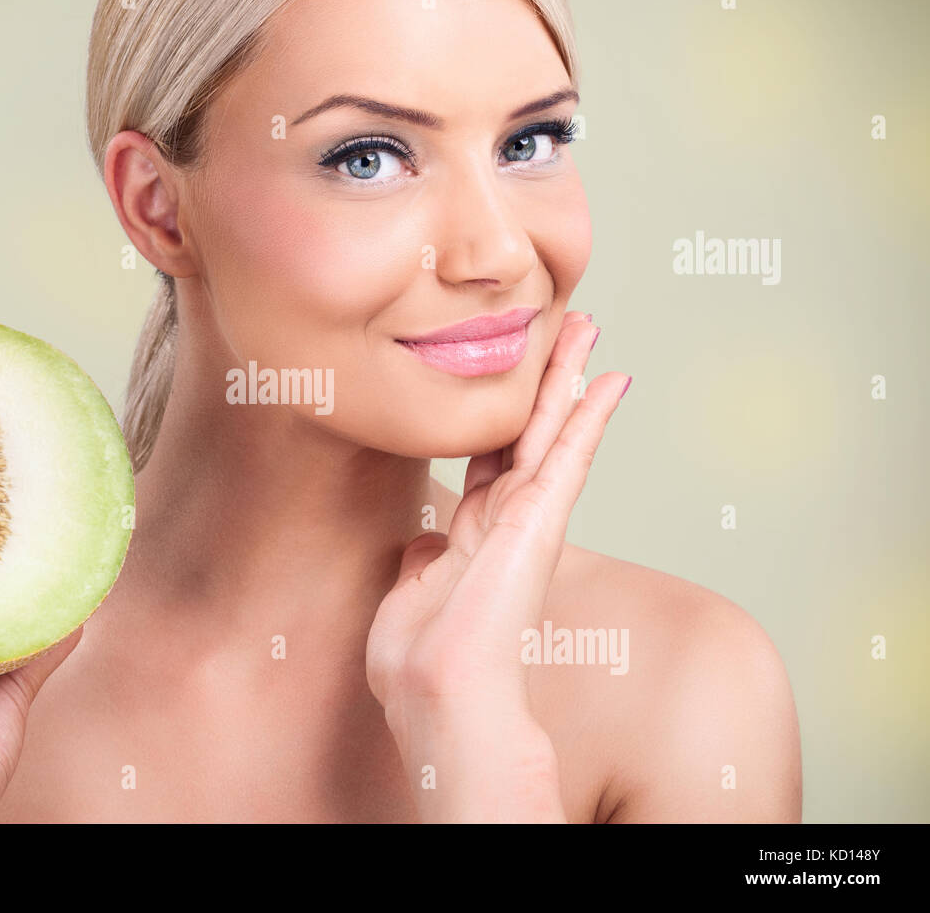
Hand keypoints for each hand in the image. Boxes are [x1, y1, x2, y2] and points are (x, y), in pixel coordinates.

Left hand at [366, 312, 628, 818]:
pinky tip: (612, 378)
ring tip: (590, 329)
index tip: (510, 384)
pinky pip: (568, 454)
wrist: (438, 691)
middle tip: (569, 332)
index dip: (500, 422)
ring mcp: (527, 521)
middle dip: (545, 383)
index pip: (489, 464)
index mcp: (470, 539)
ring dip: (569, 379)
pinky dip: (590, 415)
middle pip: (525, 436)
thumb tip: (422, 538)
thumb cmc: (418, 663)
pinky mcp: (541, 519)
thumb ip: (424, 560)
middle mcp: (503, 524)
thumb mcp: (408, 596)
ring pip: (549, 432)